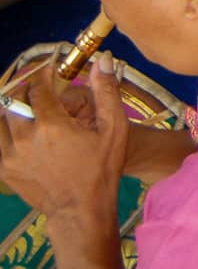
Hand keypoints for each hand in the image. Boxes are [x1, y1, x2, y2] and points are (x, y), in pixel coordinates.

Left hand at [0, 56, 127, 228]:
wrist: (81, 209)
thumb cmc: (101, 168)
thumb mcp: (114, 128)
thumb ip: (106, 91)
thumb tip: (102, 58)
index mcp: (51, 124)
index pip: (37, 88)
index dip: (43, 76)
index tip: (49, 72)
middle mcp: (25, 137)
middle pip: (14, 102)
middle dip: (26, 93)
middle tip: (40, 94)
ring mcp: (10, 155)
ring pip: (0, 120)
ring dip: (12, 112)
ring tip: (28, 114)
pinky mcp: (4, 169)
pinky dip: (6, 133)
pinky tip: (22, 135)